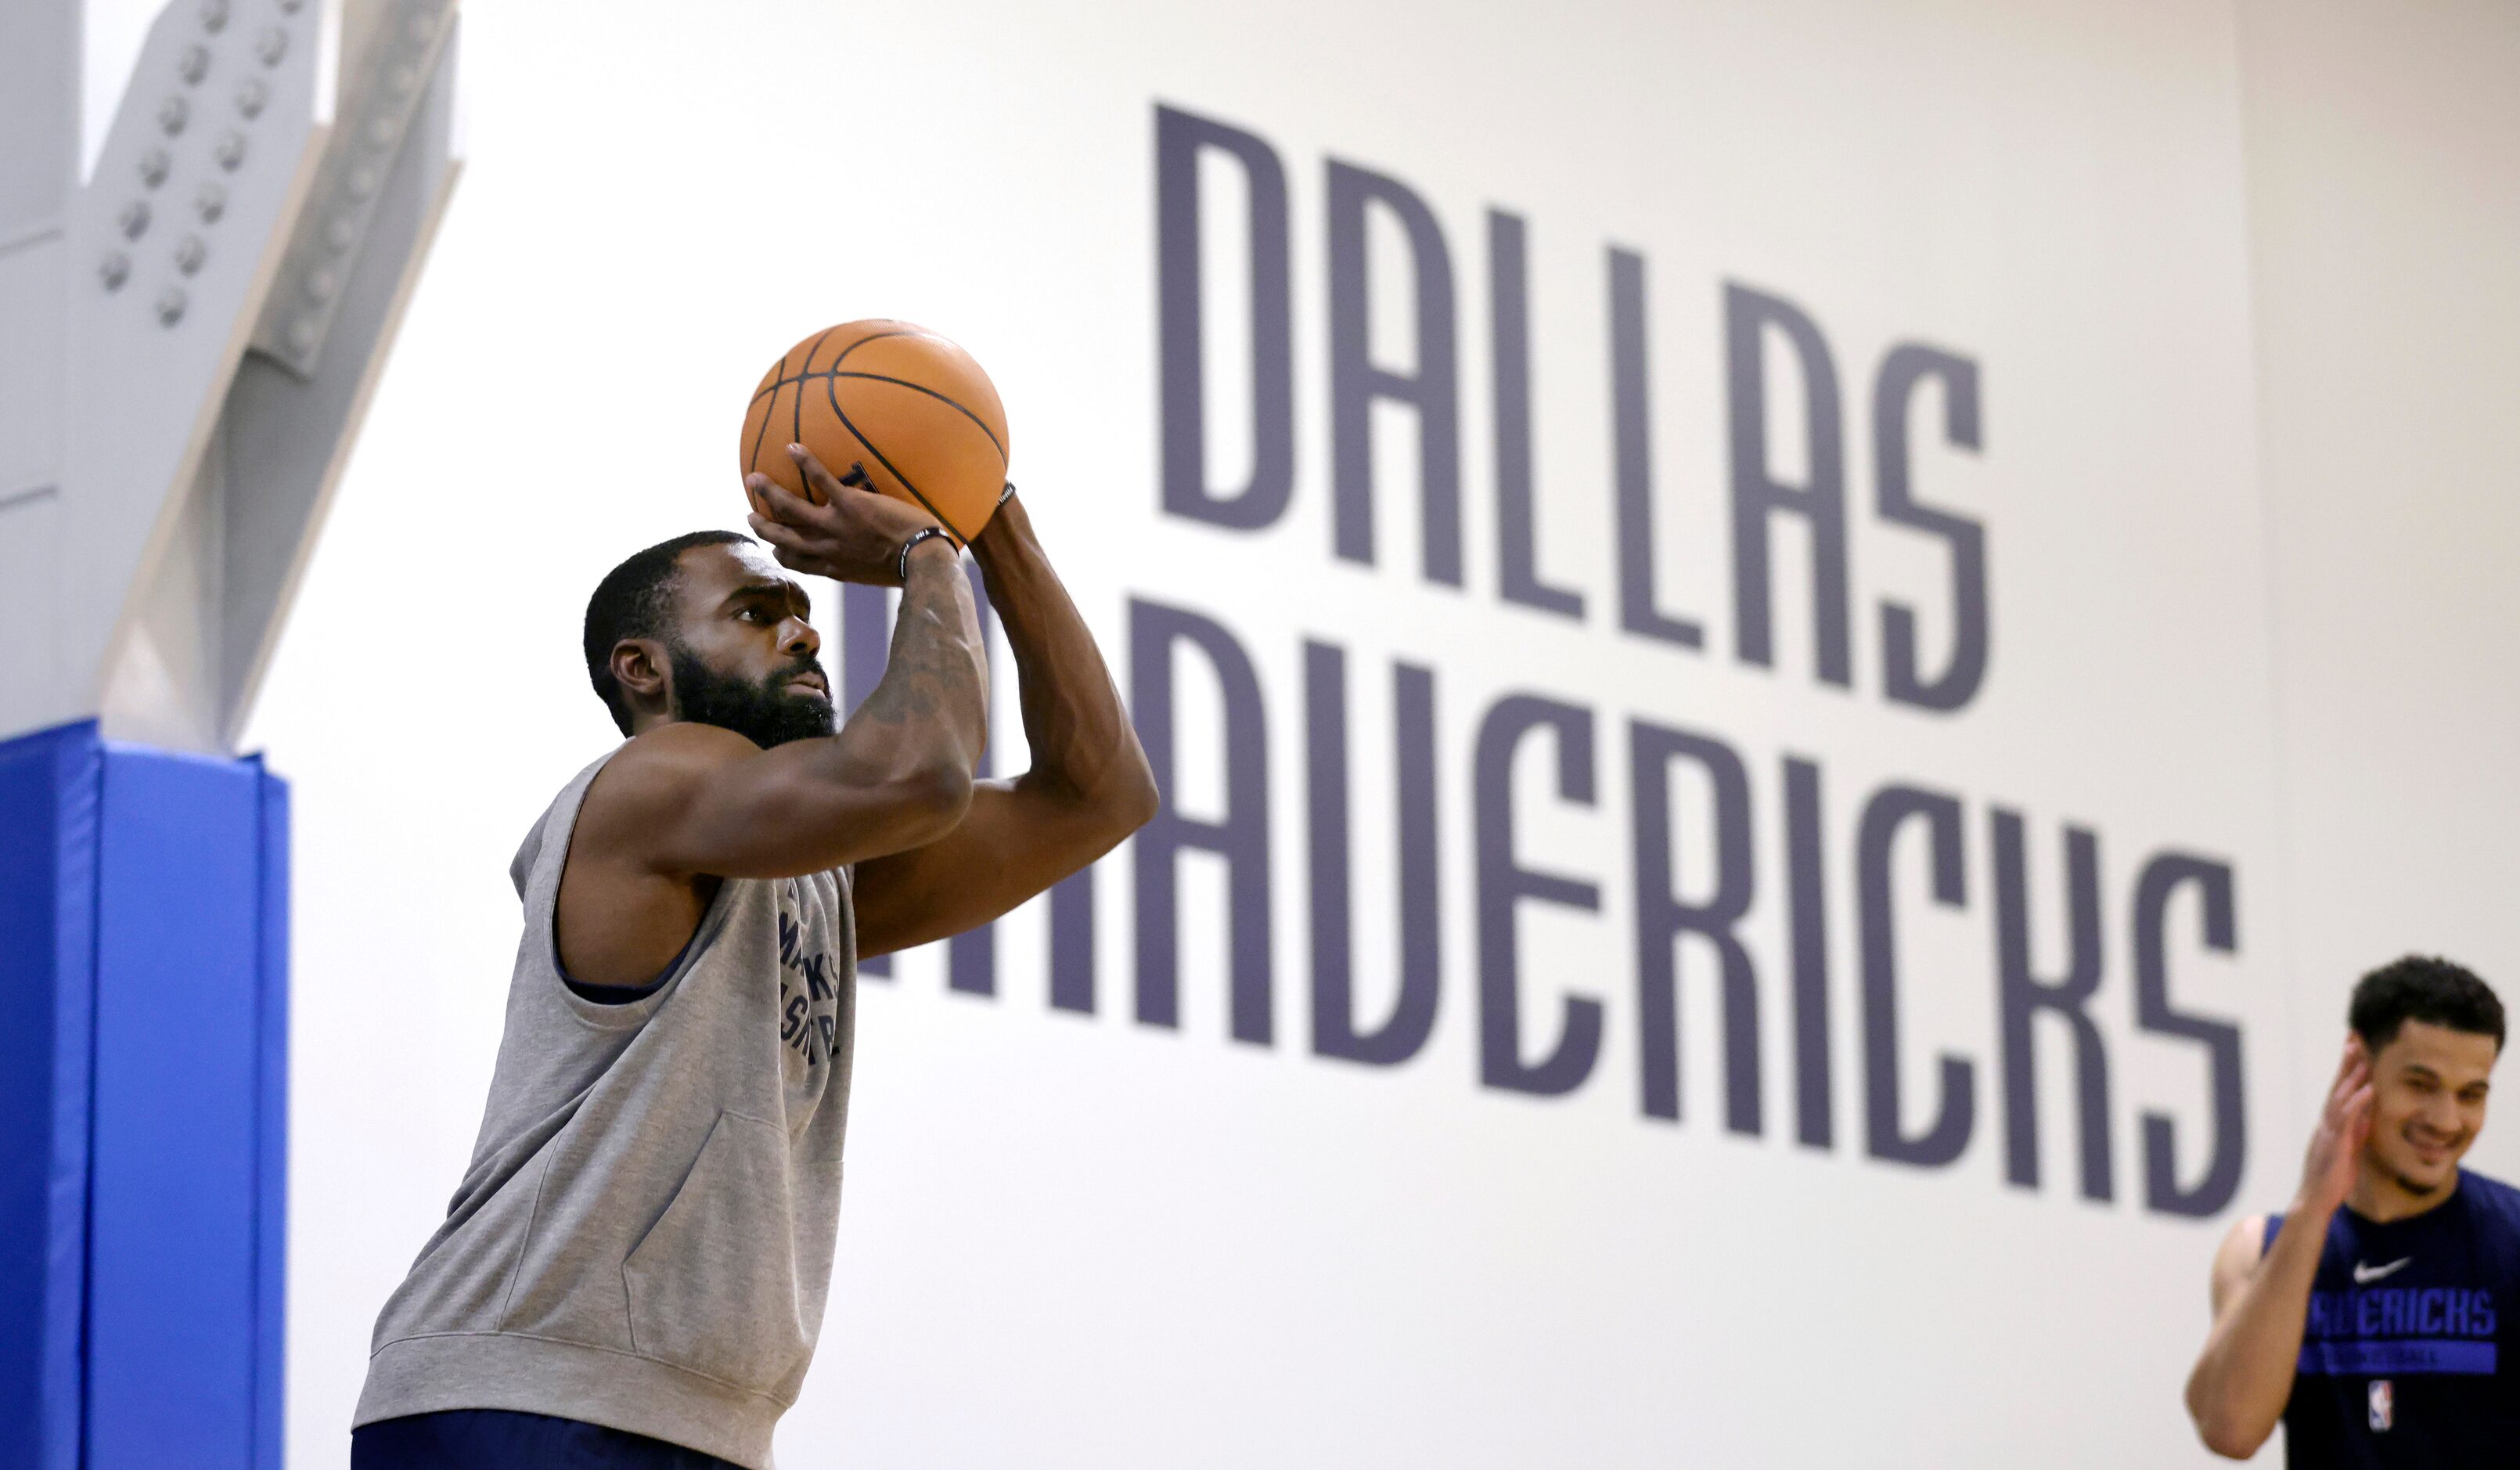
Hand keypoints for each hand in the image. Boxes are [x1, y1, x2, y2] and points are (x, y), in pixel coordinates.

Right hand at [746, 445, 944, 586]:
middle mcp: (826, 548)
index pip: (797, 562)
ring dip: (768, 492)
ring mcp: (835, 525)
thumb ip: (858, 566)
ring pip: (790, 508)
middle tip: (748, 516)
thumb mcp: (873, 575)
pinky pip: (820, 479)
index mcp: (833, 567)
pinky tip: (792, 447)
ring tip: (752, 479)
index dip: (781, 554)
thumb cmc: (906, 567)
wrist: (920, 558)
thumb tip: (859, 559)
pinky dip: (805, 462)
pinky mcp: (849, 504)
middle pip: (783, 538)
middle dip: (761, 528)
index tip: (775, 547)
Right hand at [2297, 1036, 2372, 1217]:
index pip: (2338, 1090)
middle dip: (2346, 1062)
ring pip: (2340, 1097)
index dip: (2346, 1069)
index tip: (2353, 1047)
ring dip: (2352, 1075)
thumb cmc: (2332, 1178)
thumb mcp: (2350, 1148)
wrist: (2316, 1200)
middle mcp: (2327, 1122)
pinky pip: (2348, 1118)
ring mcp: (2329, 1131)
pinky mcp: (2336, 1143)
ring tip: (2363, 1055)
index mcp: (2330, 1123)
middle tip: (2354, 1038)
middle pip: (2337, 1086)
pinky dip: (2358, 1101)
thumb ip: (2357, 1129)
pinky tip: (2369, 1088)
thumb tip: (2369, 1111)